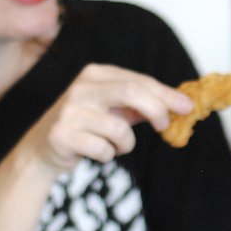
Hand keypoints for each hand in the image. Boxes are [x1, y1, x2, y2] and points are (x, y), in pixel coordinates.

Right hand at [21, 64, 192, 173]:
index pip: (140, 81)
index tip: (188, 107)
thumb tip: (182, 105)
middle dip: (156, 110)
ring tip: (114, 145)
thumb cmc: (87, 126)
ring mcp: (70, 111)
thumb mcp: (114, 109)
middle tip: (165, 127)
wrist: (42, 149)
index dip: (166, 94)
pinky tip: (96, 152)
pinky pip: (103, 149)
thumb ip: (142, 105)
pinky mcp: (61, 135)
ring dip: (126, 144)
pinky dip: (108, 155)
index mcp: (96, 74)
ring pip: (119, 129)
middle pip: (132, 93)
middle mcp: (82, 87)